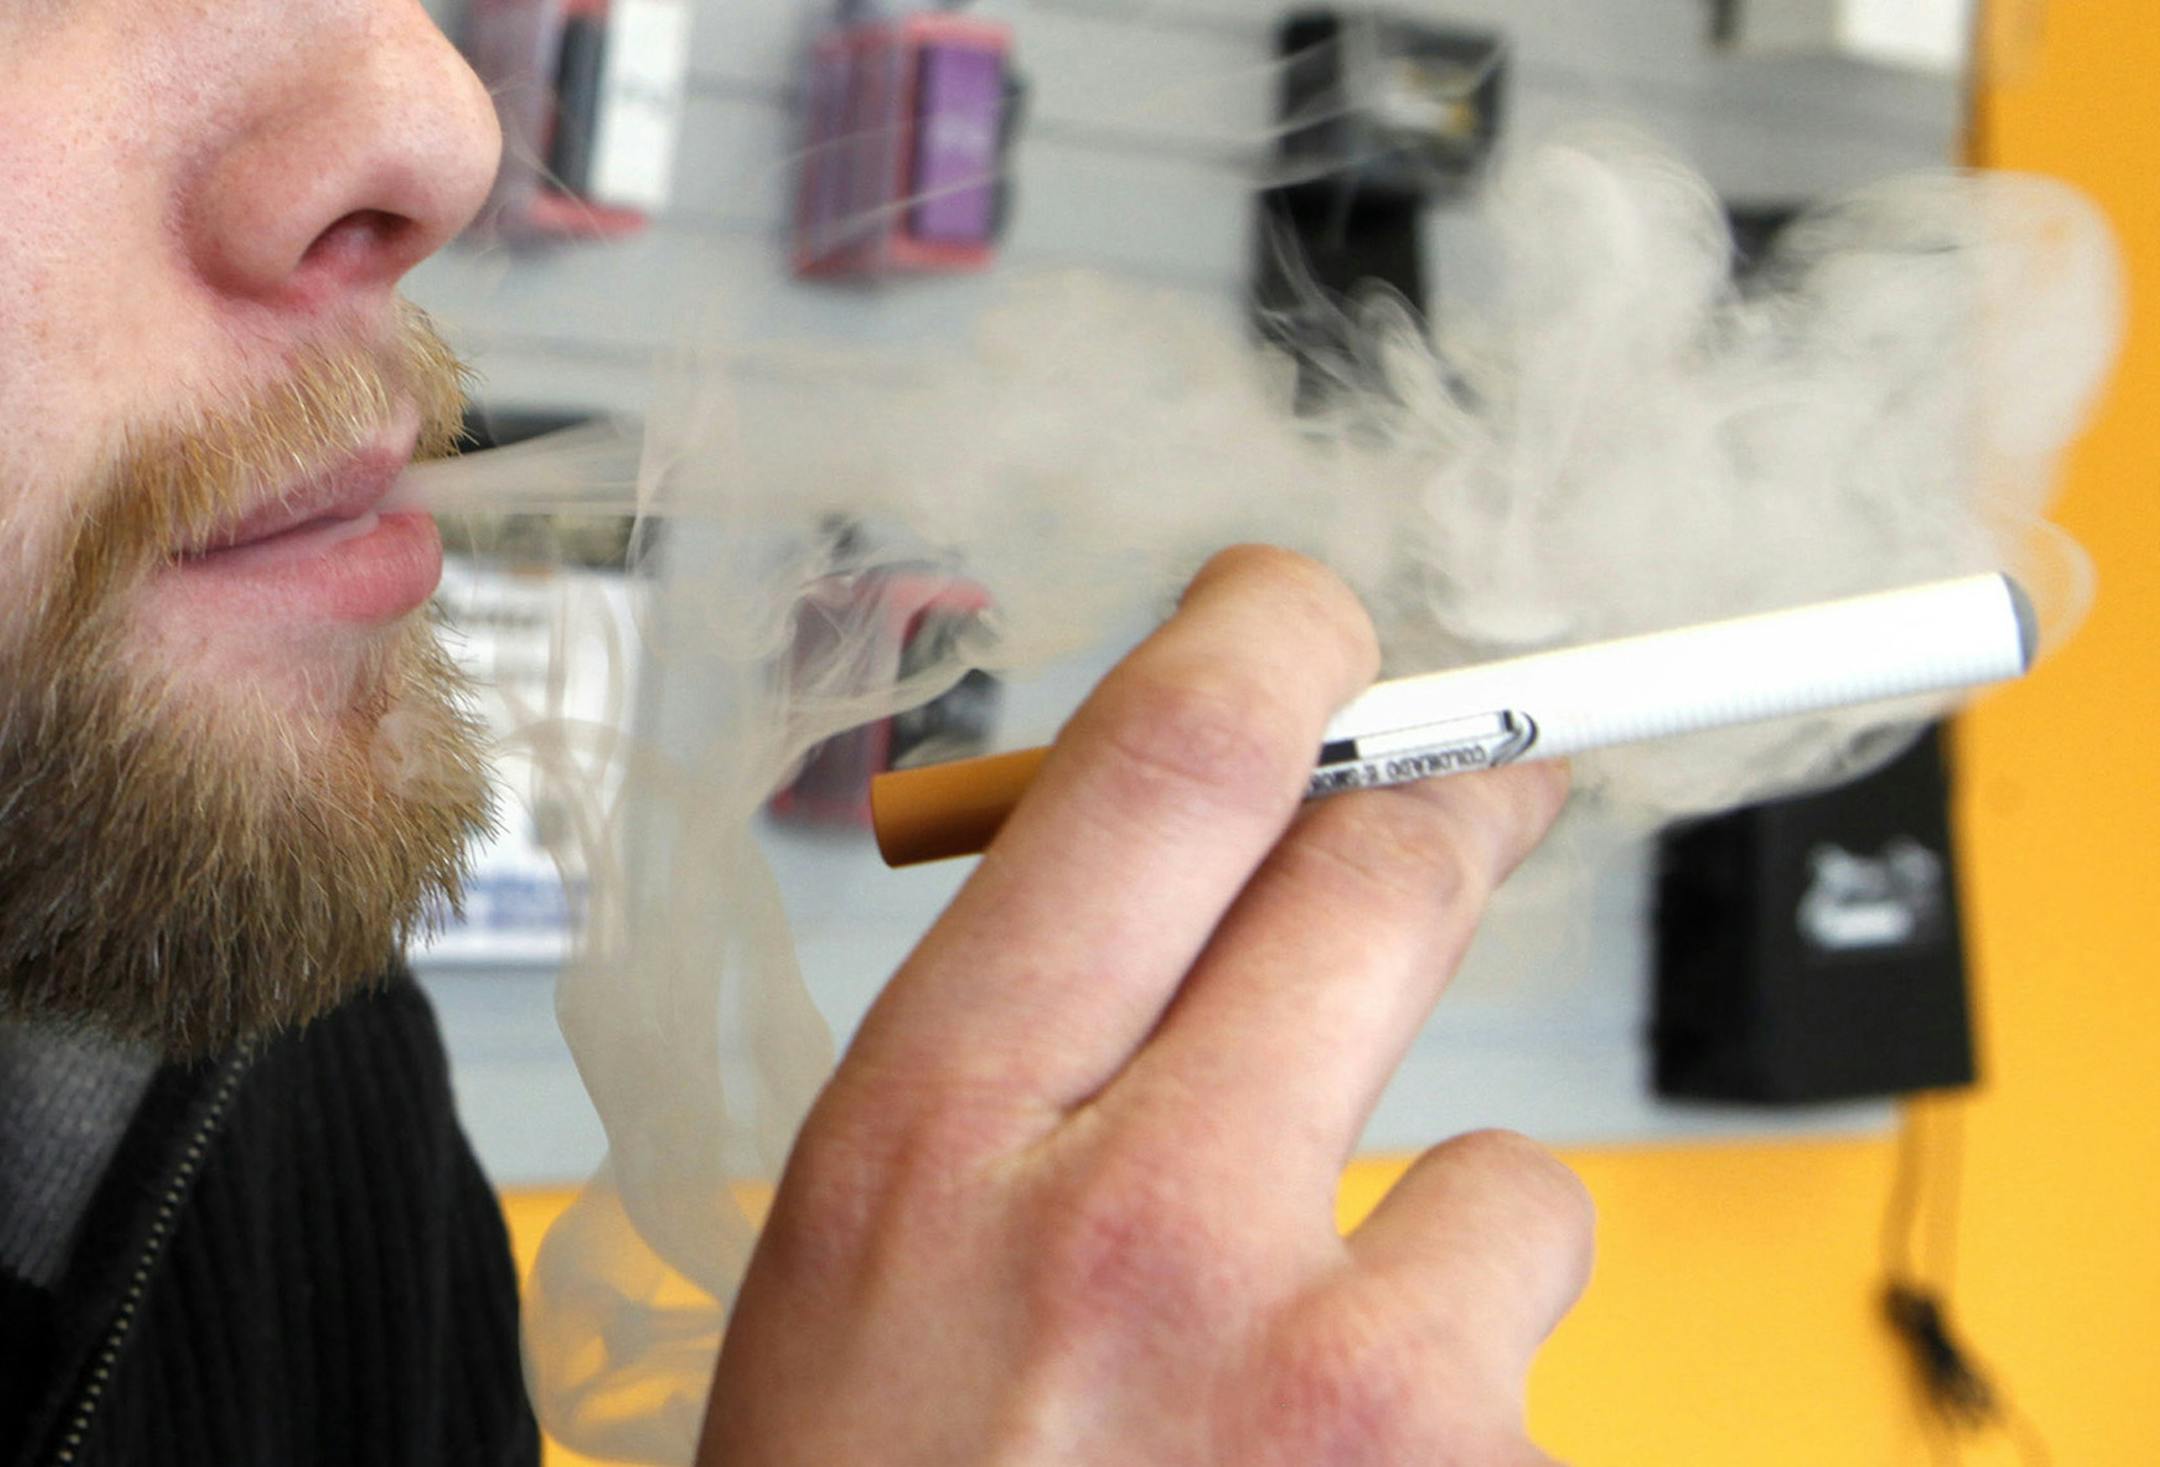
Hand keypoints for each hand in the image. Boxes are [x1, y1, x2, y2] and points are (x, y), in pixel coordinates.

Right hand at [700, 547, 1588, 1465]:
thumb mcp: (861, 1257)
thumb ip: (1020, 1045)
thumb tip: (1181, 860)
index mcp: (940, 1126)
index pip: (1165, 768)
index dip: (1277, 645)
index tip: (1324, 628)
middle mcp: (1139, 1214)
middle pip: (1388, 874)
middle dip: (1448, 814)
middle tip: (1471, 800)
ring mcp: (1328, 1373)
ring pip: (1507, 1171)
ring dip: (1445, 1228)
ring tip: (1317, 1362)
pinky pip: (1522, 1359)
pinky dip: (1461, 1401)